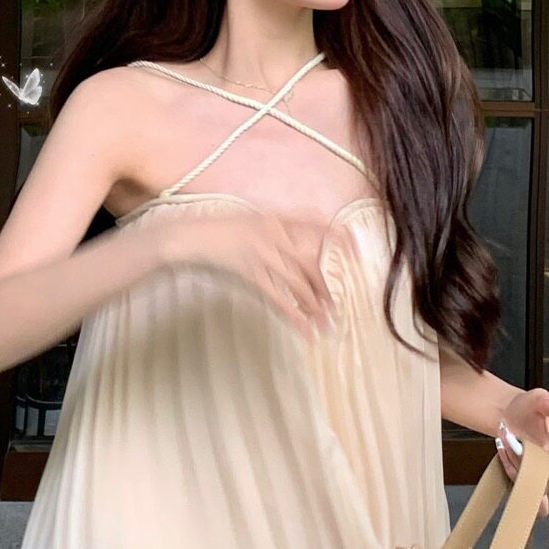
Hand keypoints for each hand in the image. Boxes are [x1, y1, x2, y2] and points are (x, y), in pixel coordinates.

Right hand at [163, 207, 337, 342]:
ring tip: (327, 324)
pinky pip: (279, 297)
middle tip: (337, 308)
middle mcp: (276, 235)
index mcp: (277, 219)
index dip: (338, 238)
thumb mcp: (251, 219)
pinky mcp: (252, 273)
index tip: (357, 250)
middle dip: (326, 288)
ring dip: (315, 307)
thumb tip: (297, 244)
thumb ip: (275, 227)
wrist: (191, 236)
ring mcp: (265, 255)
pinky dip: (293, 315)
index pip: (316, 226)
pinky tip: (305, 329)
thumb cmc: (219, 228)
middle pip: (311, 264)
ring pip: (299, 284)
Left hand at [494, 387, 548, 516]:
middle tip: (509, 442)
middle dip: (520, 462)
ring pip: (528, 482)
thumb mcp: (536, 398)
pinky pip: (518, 481)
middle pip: (541, 477)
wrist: (512, 413)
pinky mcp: (530, 476)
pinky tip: (502, 449)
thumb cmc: (526, 406)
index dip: (533, 457)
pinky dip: (508, 466)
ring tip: (505, 441)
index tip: (518, 444)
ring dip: (512, 464)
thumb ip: (544, 401)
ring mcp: (543, 471)